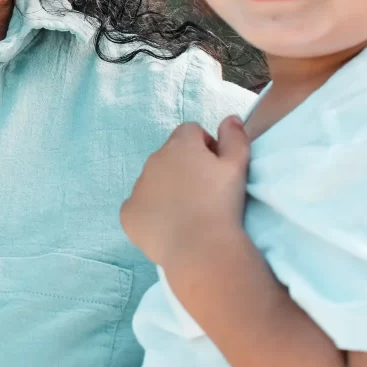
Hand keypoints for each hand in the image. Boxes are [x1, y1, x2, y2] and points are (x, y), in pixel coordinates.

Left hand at [120, 115, 251, 274]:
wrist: (200, 248)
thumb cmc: (222, 203)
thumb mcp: (238, 165)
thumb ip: (234, 137)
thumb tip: (230, 118)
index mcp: (179, 145)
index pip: (190, 131)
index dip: (206, 147)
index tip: (216, 168)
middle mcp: (153, 161)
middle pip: (170, 156)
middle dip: (185, 168)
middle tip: (204, 194)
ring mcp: (137, 187)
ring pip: (153, 181)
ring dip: (168, 190)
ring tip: (189, 214)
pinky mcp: (128, 213)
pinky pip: (139, 206)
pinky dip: (152, 213)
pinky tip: (170, 227)